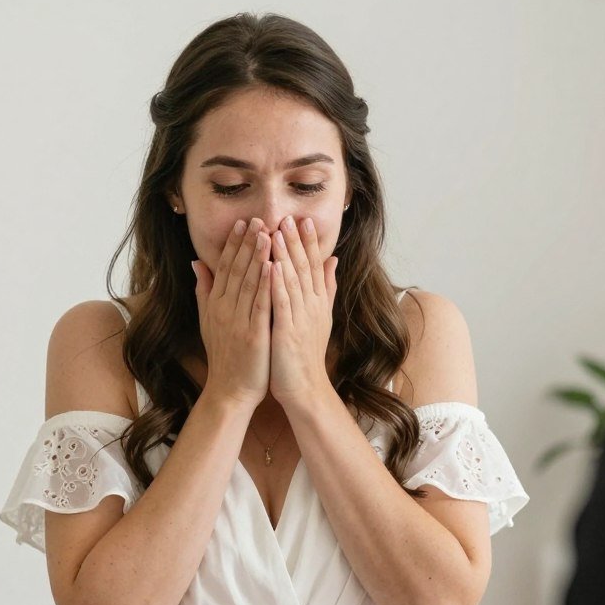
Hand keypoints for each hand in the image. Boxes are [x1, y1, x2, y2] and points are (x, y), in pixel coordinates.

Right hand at [194, 218, 271, 408]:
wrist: (230, 391)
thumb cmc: (225, 358)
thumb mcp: (208, 322)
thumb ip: (203, 291)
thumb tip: (196, 263)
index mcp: (216, 305)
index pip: (224, 268)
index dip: (234, 244)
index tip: (243, 222)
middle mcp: (224, 309)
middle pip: (236, 270)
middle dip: (247, 243)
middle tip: (257, 218)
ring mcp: (238, 322)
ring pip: (248, 282)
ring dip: (257, 256)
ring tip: (267, 232)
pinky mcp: (253, 335)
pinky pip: (260, 305)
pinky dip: (266, 284)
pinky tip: (273, 266)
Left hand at [268, 215, 337, 406]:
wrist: (305, 388)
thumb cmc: (306, 354)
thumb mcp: (320, 317)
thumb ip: (325, 288)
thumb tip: (332, 260)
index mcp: (317, 302)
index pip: (313, 266)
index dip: (308, 242)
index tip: (302, 219)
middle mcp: (312, 307)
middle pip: (304, 268)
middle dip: (296, 241)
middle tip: (289, 216)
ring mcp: (301, 319)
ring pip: (293, 281)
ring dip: (285, 256)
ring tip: (276, 232)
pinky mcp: (288, 332)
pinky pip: (282, 304)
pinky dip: (278, 284)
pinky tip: (271, 266)